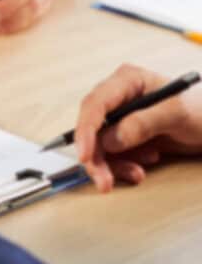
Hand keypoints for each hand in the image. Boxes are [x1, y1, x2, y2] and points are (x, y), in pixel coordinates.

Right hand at [74, 64, 201, 191]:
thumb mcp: (177, 114)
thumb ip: (143, 123)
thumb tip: (109, 140)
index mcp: (127, 81)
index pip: (95, 105)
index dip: (85, 131)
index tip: (86, 156)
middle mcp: (117, 98)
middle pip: (91, 129)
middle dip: (96, 157)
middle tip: (104, 182)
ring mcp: (119, 118)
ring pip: (98, 147)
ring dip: (112, 166)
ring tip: (137, 174)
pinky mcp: (122, 136)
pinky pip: (109, 156)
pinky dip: (121, 167)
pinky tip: (141, 168)